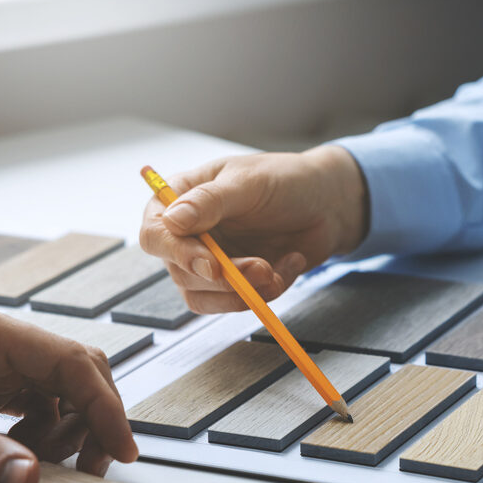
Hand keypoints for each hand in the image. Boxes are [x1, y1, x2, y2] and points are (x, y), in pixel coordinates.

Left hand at [0, 298, 137, 482]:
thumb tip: (29, 482)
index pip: (73, 362)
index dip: (106, 407)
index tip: (123, 449)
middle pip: (80, 372)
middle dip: (93, 421)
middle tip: (91, 467)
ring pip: (63, 387)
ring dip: (68, 429)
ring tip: (40, 460)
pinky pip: (39, 396)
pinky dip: (45, 428)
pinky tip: (23, 448)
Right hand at [139, 146, 368, 313]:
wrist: (327, 203)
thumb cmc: (285, 180)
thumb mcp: (248, 182)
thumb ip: (210, 201)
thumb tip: (172, 220)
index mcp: (181, 200)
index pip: (155, 235)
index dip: (179, 255)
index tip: (211, 265)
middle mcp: (190, 235)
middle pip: (182, 274)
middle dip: (225, 279)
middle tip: (261, 267)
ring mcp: (212, 262)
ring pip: (207, 299)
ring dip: (244, 293)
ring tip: (275, 270)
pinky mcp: (238, 282)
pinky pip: (242, 302)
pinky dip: (270, 290)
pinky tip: (290, 262)